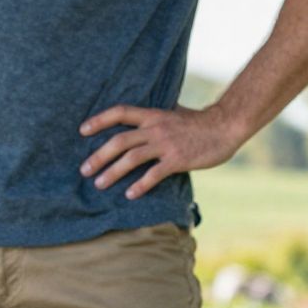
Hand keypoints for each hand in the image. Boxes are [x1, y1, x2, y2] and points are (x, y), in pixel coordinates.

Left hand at [79, 102, 244, 199]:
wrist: (226, 126)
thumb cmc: (199, 122)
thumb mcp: (173, 113)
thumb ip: (155, 118)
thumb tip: (139, 120)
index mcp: (153, 115)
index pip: (120, 112)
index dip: (99, 120)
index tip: (81, 130)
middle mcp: (156, 128)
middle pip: (120, 140)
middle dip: (99, 156)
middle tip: (84, 170)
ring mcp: (166, 144)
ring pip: (132, 157)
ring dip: (113, 172)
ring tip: (100, 185)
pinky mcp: (178, 159)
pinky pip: (154, 174)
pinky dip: (140, 185)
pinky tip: (130, 195)